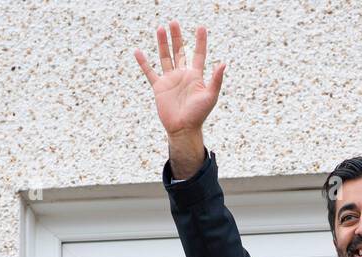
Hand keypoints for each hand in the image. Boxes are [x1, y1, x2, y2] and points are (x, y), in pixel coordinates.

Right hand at [134, 22, 225, 137]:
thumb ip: (216, 79)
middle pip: (179, 51)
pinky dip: (143, 63)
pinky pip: (150, 72)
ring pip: (165, 57)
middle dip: (177, 37)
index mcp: (195, 75)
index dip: (200, 41)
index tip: (201, 27)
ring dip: (163, 43)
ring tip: (160, 28)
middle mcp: (182, 75)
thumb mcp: (210, 96)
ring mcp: (170, 80)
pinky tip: (138, 52)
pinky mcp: (159, 88)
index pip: (198, 53)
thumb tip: (223, 63)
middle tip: (174, 23)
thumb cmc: (199, 115)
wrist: (183, 129)